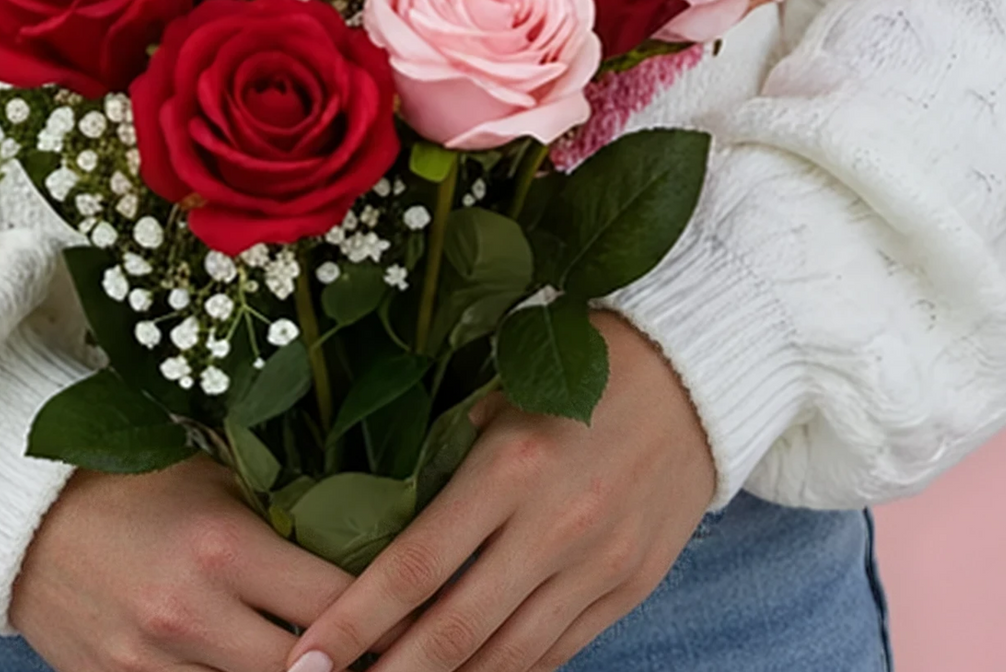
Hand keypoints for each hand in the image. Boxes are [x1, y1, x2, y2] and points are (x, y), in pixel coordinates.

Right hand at [9, 451, 357, 671]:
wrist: (21, 515)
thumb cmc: (132, 479)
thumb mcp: (214, 479)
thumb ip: (281, 521)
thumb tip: (367, 551)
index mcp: (224, 546)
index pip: (336, 602)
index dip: (385, 612)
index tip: (415, 605)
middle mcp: (192, 614)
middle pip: (304, 671)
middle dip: (351, 662)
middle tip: (385, 647)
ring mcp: (153, 665)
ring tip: (332, 662)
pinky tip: (262, 669)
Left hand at [280, 316, 717, 671]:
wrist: (697, 373)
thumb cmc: (583, 362)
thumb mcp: (504, 390)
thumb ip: (450, 454)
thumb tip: (378, 518)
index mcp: (510, 467)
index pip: (416, 566)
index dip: (355, 622)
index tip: (308, 657)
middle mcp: (554, 528)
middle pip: (455, 633)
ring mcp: (596, 567)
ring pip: (507, 659)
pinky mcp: (628, 589)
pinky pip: (556, 653)